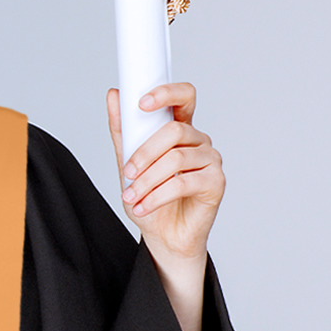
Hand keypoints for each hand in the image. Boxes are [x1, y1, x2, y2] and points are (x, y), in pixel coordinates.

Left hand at [106, 81, 224, 263]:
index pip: (184, 97)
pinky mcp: (216, 182)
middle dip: (144, 153)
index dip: (166, 93)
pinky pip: (183, 183)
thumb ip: (123, 131)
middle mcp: (198, 141)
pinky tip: (142, 207)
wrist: (164, 236)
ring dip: (147, 180)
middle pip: (174, 131)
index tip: (142, 103)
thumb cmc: (150, 199)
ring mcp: (210, 160)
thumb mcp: (128, 165)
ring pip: (176, 159)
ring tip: (132, 197)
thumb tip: (114, 95)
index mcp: (180, 131)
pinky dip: (157, 196)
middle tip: (127, 173)